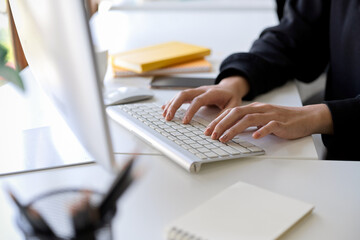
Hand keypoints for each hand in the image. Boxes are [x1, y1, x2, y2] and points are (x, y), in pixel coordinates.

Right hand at [162, 76, 249, 123]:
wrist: (230, 87)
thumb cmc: (231, 98)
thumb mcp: (233, 107)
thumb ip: (224, 117)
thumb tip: (213, 130)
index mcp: (212, 93)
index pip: (198, 100)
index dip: (190, 111)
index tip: (184, 122)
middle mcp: (202, 90)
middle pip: (184, 94)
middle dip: (174, 105)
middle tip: (168, 118)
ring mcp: (196, 91)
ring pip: (180, 94)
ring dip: (171, 104)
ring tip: (164, 116)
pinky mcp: (192, 93)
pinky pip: (180, 96)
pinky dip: (171, 102)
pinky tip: (164, 108)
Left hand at [204, 102, 333, 141]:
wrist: (306, 117)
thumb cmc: (283, 120)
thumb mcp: (262, 120)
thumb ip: (248, 123)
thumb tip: (231, 130)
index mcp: (254, 108)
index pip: (232, 112)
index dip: (218, 121)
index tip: (208, 130)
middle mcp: (260, 109)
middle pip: (236, 113)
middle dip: (221, 124)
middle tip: (211, 135)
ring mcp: (270, 115)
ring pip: (249, 119)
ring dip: (234, 129)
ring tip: (224, 138)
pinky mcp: (281, 123)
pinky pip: (270, 125)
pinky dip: (261, 131)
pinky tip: (254, 137)